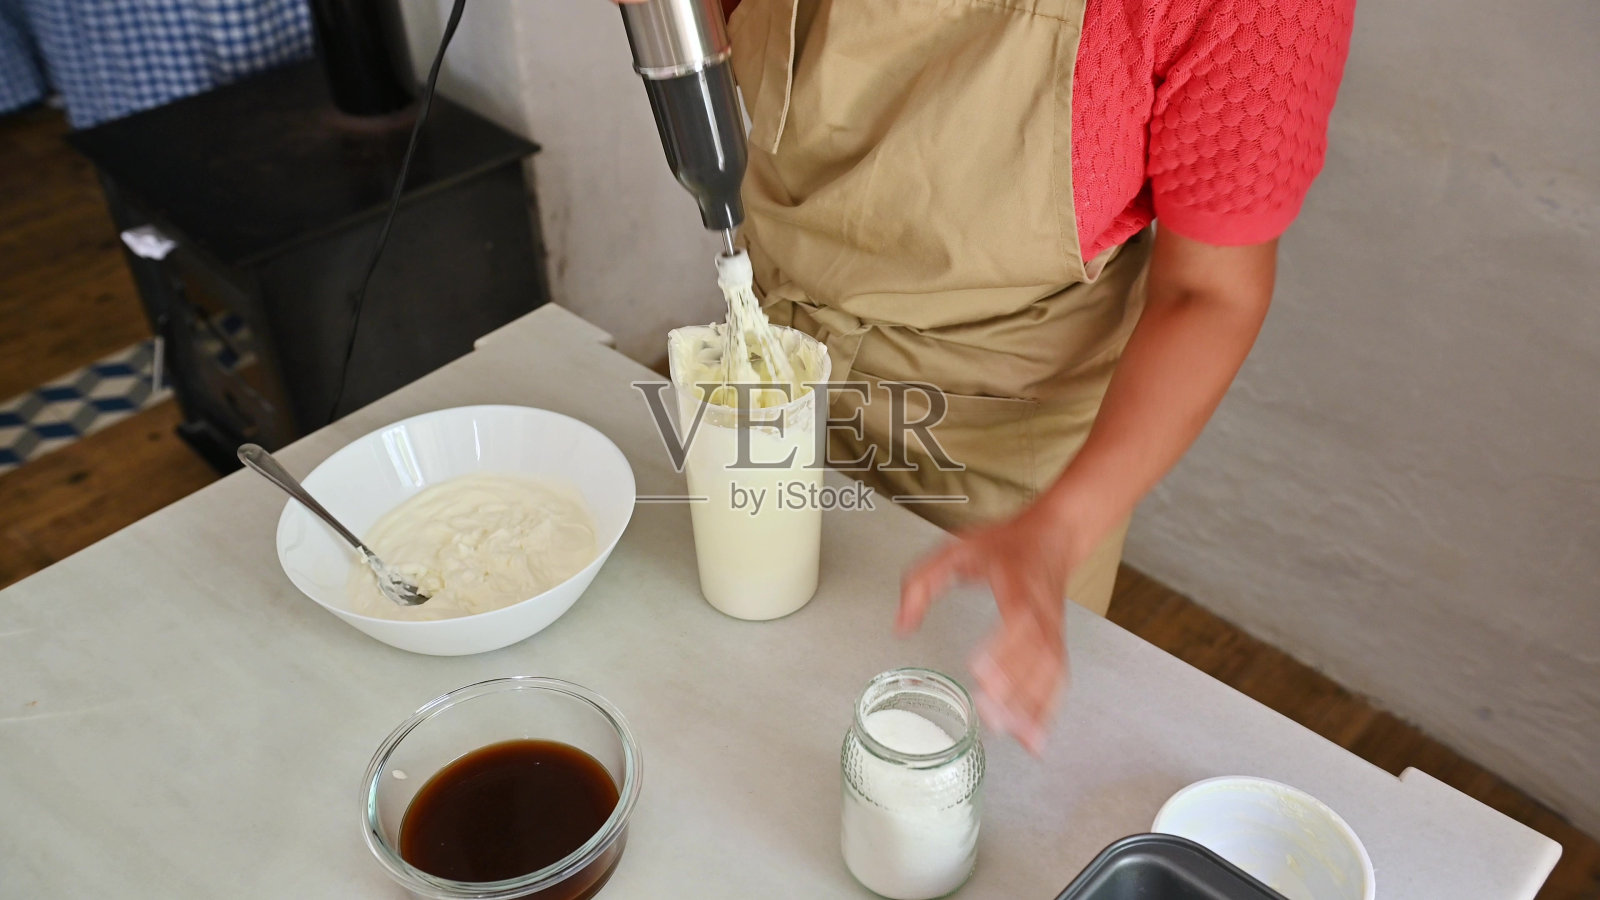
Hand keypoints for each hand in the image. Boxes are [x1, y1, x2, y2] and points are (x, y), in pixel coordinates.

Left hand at [898, 501, 1082, 754]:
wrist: (1054, 535)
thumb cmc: (1006, 543)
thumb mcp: (956, 548)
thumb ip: (922, 583)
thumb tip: (902, 624)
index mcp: (1016, 584)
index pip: (1017, 617)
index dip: (1004, 646)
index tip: (979, 670)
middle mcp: (1040, 611)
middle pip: (1037, 654)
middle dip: (1015, 688)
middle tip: (989, 714)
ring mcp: (1053, 630)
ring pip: (1050, 673)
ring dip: (1033, 707)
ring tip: (1012, 735)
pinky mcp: (1057, 644)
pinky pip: (1058, 681)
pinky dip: (1048, 711)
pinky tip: (1034, 738)